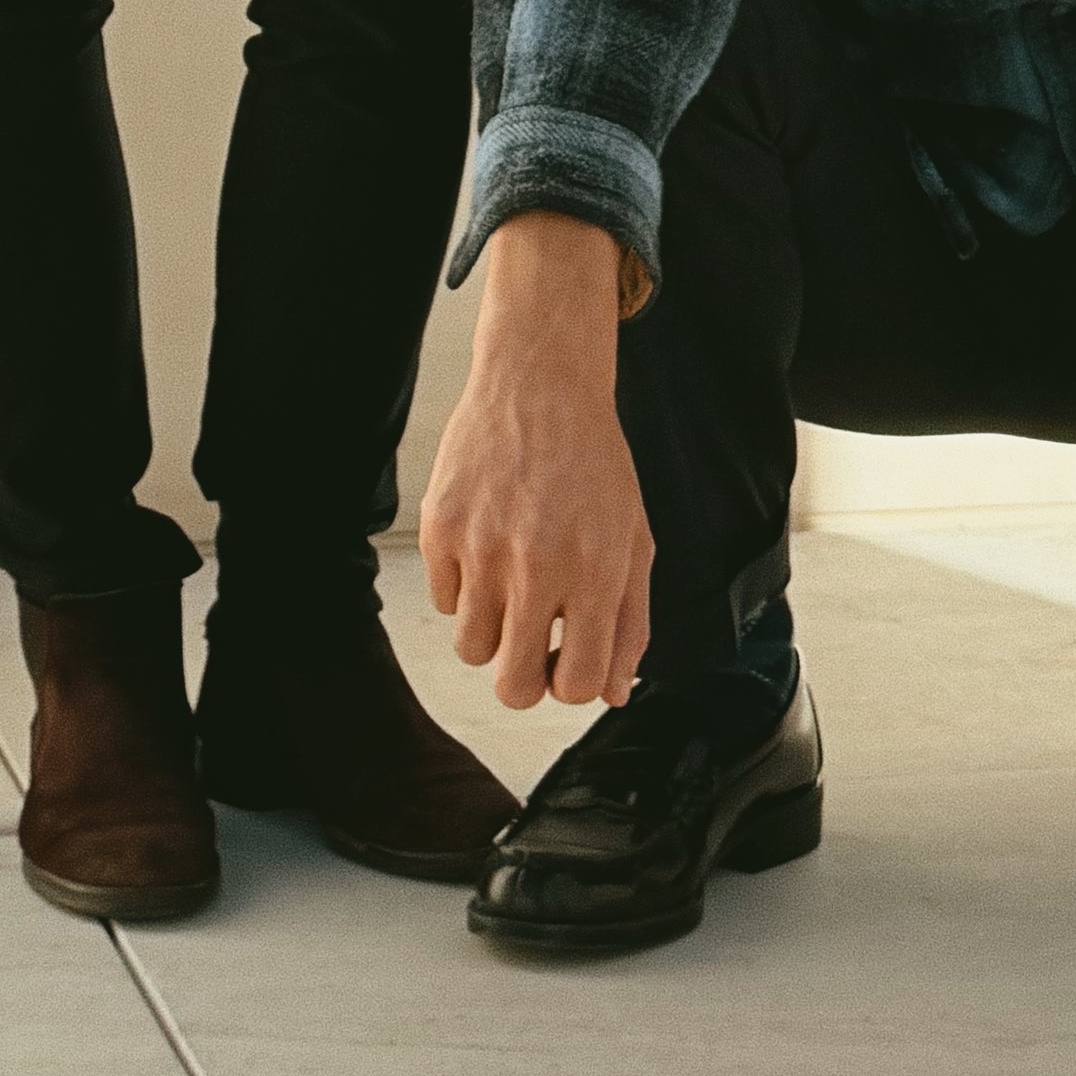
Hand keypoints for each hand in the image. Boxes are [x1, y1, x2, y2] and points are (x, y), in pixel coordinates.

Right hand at [419, 214, 655, 709]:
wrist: (540, 382)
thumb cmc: (594, 462)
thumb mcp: (634, 539)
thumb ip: (630, 623)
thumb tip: (612, 693)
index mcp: (596, 572)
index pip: (576, 685)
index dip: (571, 683)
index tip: (567, 658)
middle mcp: (537, 565)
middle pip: (512, 686)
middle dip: (524, 678)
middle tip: (531, 644)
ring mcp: (483, 547)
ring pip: (471, 648)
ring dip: (492, 629)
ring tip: (510, 583)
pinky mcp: (441, 527)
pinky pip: (443, 599)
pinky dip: (464, 586)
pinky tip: (487, 543)